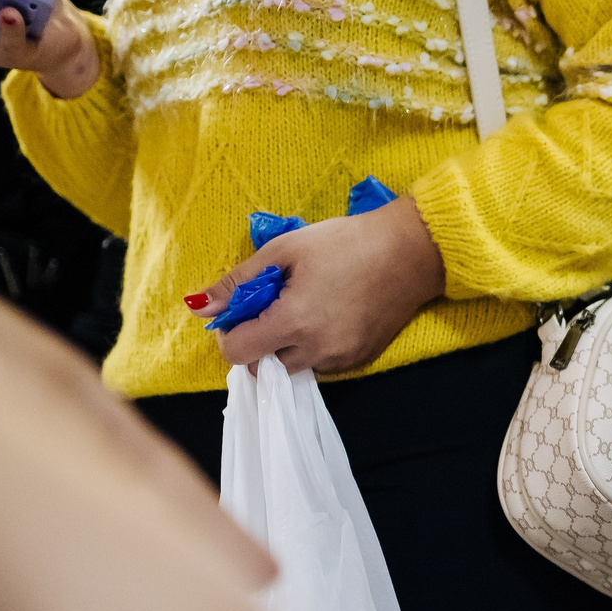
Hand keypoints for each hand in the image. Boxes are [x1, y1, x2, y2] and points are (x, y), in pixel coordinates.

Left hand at [189, 196, 446, 373]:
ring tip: (305, 310)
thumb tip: (198, 307)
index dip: (231, 333)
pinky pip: (321, 366)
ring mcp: (341, 359)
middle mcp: (316, 350)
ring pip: (293, 369)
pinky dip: (314, 348)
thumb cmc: (346, 242)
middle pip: (263, 368)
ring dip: (287, 347)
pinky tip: (329, 316)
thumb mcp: (284, 250)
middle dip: (259, 343)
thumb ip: (238, 282)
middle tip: (274, 308)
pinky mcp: (361, 360)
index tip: (244, 311)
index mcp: (293, 321)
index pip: (237, 353)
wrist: (412, 251)